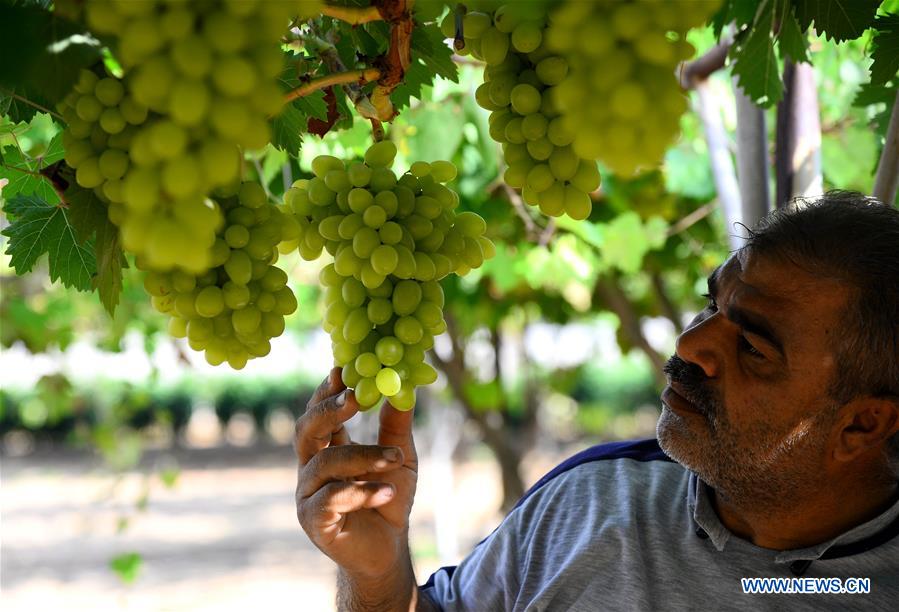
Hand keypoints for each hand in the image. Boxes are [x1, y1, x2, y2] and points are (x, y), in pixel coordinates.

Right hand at [295, 367, 418, 579]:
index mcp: (326, 448)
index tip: (343, 369)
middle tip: (356, 396)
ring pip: (325, 464)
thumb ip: (397, 424)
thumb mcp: (400, 456)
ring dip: (363, 456)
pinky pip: (331, 499)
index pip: (319, 413)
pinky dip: (361, 492)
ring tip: (396, 458)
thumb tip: (404, 384)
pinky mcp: (314, 522)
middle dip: (329, 410)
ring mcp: (308, 495)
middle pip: (306, 431)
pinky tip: (387, 491)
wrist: (388, 549)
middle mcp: (310, 469)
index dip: (326, 391)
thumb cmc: (388, 497)